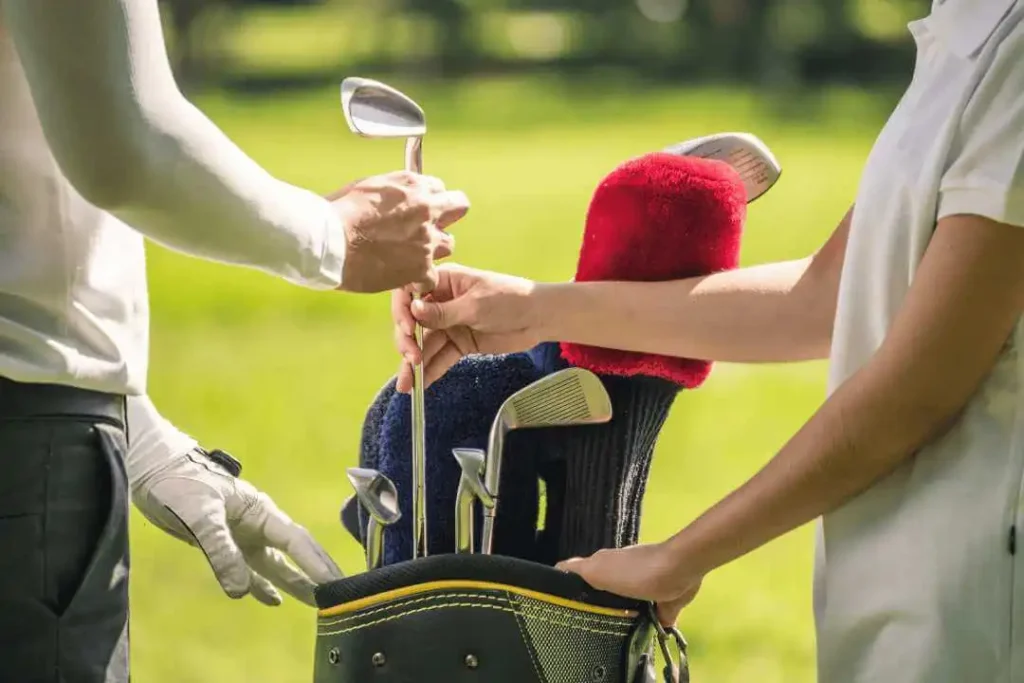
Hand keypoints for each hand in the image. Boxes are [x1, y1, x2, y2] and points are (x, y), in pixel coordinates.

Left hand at [129, 447, 343, 606]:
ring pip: (276, 564)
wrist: (152, 467)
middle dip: (317, 573)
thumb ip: (222, 552)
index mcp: (261, 511)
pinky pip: (249, 570)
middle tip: (341, 596)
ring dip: (295, 583)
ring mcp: (242, 535)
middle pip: (295, 554)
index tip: (337, 584)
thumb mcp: (201, 516)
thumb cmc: (180, 482)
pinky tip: (273, 600)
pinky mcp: (224, 543)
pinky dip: (261, 585)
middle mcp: (257, 525)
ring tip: (317, 604)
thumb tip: (242, 591)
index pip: (297, 541)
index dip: (317, 563)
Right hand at [330, 171, 469, 292]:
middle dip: (445, 217)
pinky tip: (404, 278)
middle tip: (428, 228)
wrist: (328, 242)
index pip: (439, 187)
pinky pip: (432, 277)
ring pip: (449, 244)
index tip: (419, 209)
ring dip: (433, 249)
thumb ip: (392, 189)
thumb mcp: (367, 186)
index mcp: (412, 184)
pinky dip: (420, 280)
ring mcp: (426, 240)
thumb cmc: (337, 214)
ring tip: (411, 256)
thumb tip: (397, 196)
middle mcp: (426, 209)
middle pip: (457, 208)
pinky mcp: (421, 268)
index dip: (429, 199)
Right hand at [391, 263, 541, 391]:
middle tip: (412, 360)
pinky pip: (441, 357)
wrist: (539, 318)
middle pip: (414, 322)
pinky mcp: (460, 343)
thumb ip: (444, 312)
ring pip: (424, 344)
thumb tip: (413, 310)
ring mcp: (450, 324)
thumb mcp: (476, 305)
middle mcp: (441, 302)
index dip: (402, 309)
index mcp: (444, 282)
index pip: (411, 292)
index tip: (406, 327)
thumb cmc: (510, 299)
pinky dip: (431, 370)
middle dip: (407, 342)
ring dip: (414, 363)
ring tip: (407, 385)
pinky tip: (420, 386)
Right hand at [556, 543, 701, 625]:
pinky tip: (639, 640)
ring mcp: (644, 589)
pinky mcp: (664, 604)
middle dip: (596, 607)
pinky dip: (647, 628)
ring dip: (622, 618)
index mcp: (605, 564)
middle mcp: (622, 574)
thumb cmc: (636, 570)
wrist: (679, 571)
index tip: (561, 605)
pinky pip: (652, 620)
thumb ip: (579, 570)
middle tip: (586, 627)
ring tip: (610, 637)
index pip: (580, 574)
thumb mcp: (598, 570)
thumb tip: (558, 569)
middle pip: (603, 591)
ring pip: (626, 607)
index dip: (569, 586)